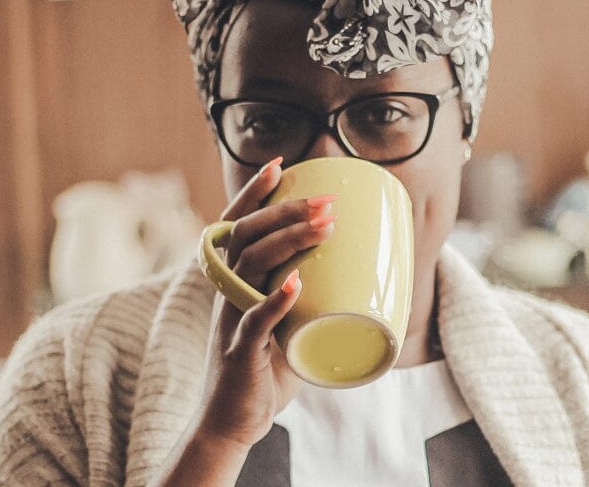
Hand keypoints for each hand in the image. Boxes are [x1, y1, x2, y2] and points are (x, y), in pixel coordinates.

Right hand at [201, 158, 335, 446]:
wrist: (230, 424)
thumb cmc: (263, 369)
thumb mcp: (284, 323)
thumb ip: (307, 298)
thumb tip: (361, 276)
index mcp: (234, 281)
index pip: (237, 226)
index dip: (253, 193)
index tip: (280, 164)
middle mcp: (227, 293)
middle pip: (248, 236)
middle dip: (286, 211)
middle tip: (328, 201)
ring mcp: (230, 321)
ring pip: (251, 266)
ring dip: (288, 241)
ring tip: (325, 225)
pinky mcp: (239, 353)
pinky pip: (255, 322)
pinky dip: (276, 301)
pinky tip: (296, 284)